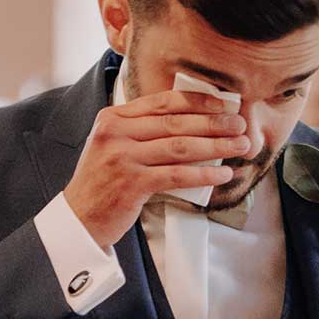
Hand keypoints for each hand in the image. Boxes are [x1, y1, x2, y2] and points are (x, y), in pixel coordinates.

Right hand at [61, 90, 245, 246]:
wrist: (79, 217)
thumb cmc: (102, 182)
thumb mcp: (112, 144)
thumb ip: (140, 129)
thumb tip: (191, 121)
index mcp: (113, 118)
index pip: (162, 102)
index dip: (197, 101)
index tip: (223, 104)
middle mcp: (116, 133)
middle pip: (175, 123)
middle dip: (214, 123)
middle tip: (239, 125)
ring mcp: (123, 158)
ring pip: (180, 147)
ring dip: (216, 146)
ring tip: (239, 146)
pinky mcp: (132, 184)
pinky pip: (177, 175)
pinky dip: (204, 174)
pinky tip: (222, 174)